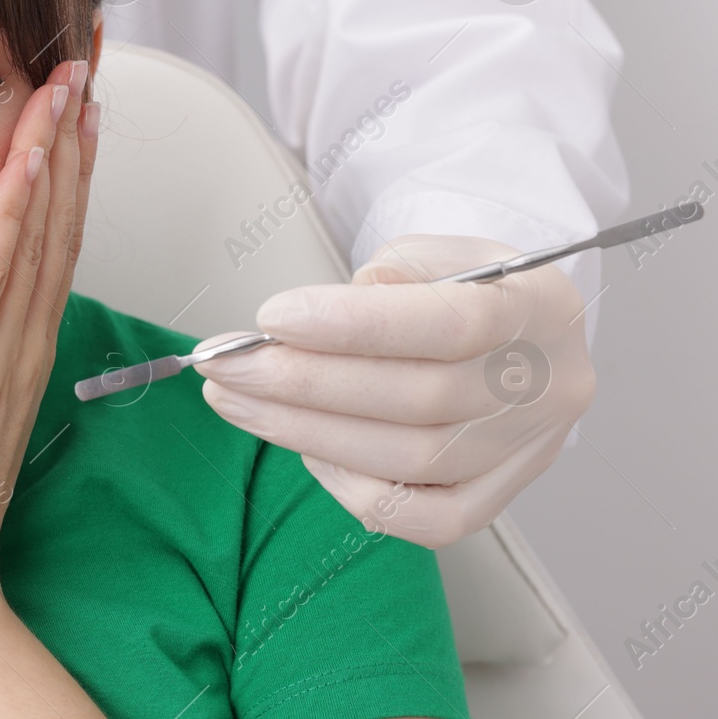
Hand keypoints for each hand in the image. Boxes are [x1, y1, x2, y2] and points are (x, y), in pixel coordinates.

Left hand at [0, 59, 97, 595]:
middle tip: (86, 70)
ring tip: (72, 81)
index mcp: (12, 347)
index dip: (63, 172)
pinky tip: (35, 149)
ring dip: (59, 150)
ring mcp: (3, 343)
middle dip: (75, 141)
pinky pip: (0, 264)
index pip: (43, 241)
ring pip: (40, 227)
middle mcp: (22, 335)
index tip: (69, 113)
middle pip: (58, 220)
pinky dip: (24, 202)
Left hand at [194, 232, 592, 547]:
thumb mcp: (435, 250)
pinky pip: (420, 519)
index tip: (269, 317)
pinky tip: (301, 445)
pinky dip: (350, 485)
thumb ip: (390, 274)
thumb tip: (321, 320)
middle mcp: (546, 389)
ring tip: (235, 400)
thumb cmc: (459, 287)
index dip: (355, 325)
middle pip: (418, 402)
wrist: (515, 334)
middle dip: (302, 383)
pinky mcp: (496, 498)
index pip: (451, 324)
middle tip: (224, 365)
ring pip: (408, 463)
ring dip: (303, 431)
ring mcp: (525, 453)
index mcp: (540, 309)